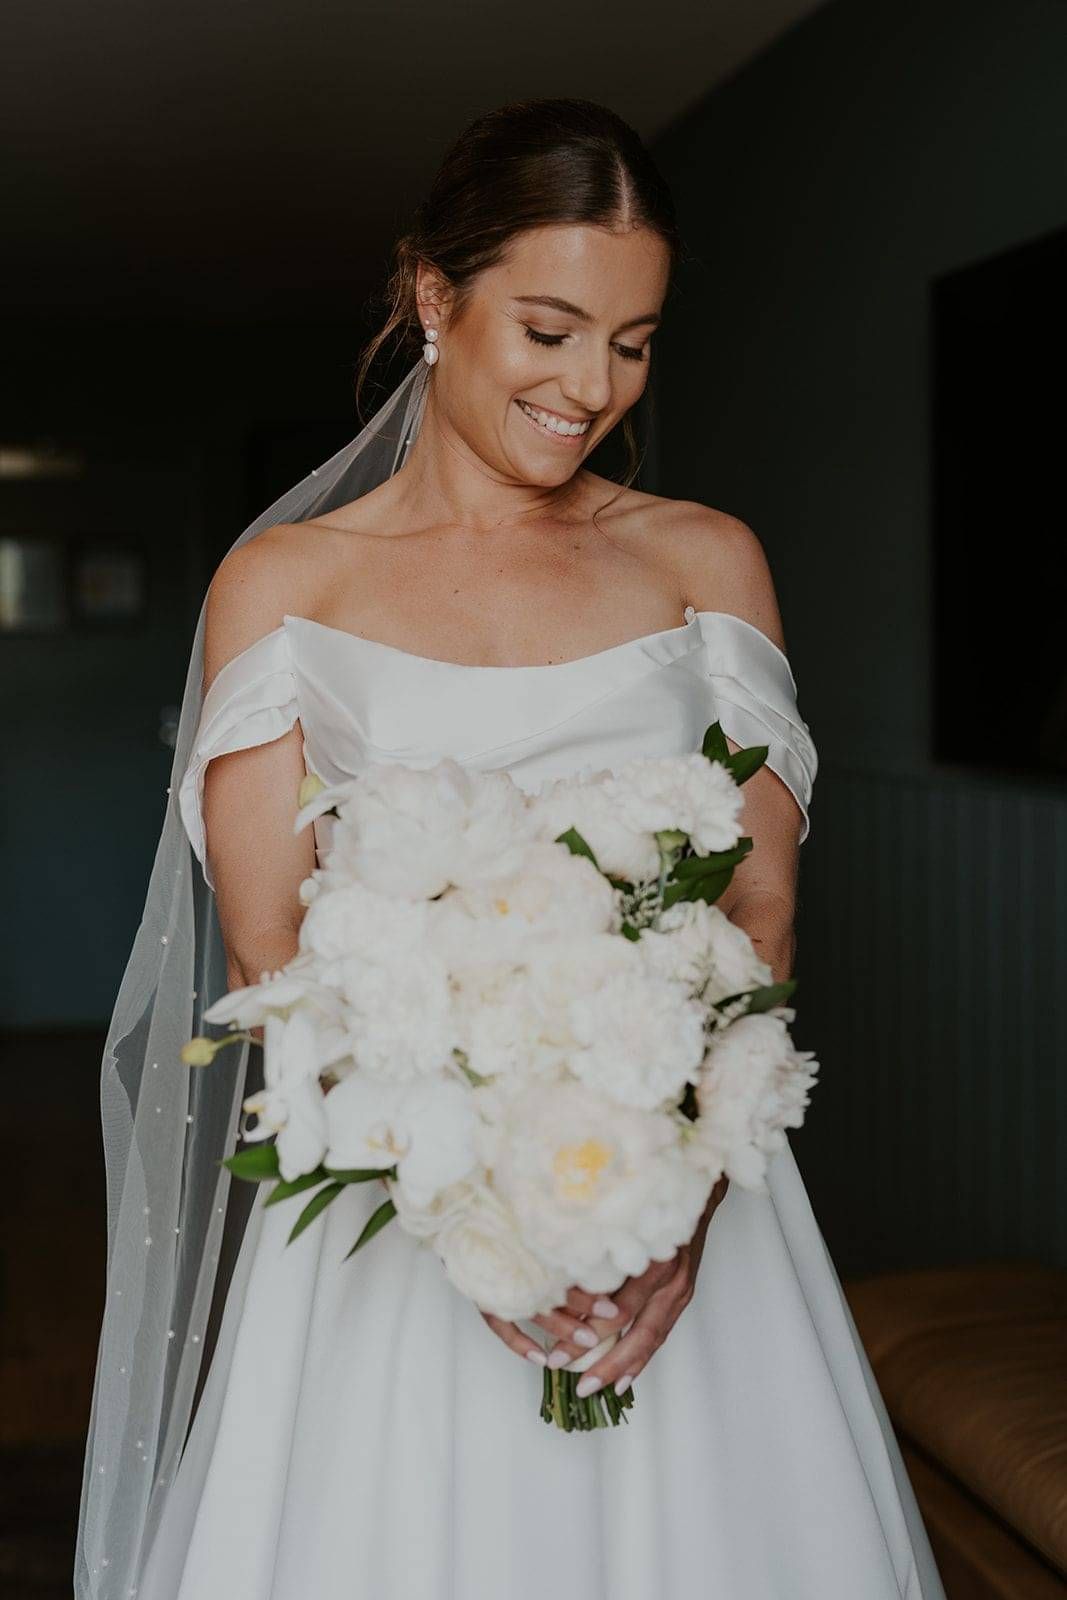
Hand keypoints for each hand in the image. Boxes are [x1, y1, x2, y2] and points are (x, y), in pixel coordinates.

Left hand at [550, 1172, 729, 1394]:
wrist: (697, 1187)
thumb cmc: (652, 1197)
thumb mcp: (623, 1216)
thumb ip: (598, 1248)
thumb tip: (556, 1278)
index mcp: (653, 1260)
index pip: (618, 1310)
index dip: (587, 1335)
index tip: (556, 1352)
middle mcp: (671, 1279)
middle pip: (637, 1332)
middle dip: (607, 1362)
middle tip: (578, 1385)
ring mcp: (681, 1289)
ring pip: (652, 1337)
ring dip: (625, 1365)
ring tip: (600, 1388)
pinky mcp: (683, 1294)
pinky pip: (661, 1331)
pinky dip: (643, 1355)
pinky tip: (627, 1375)